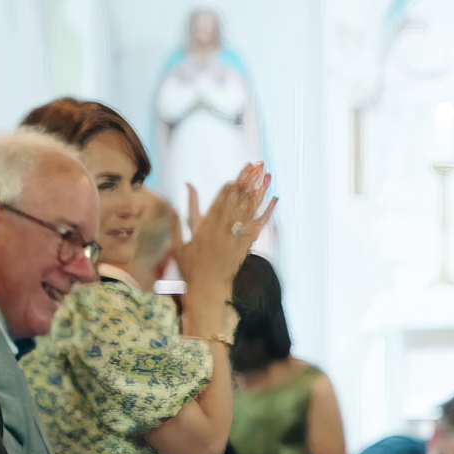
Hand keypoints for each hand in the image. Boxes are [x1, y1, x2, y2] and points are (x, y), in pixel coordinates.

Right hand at [176, 163, 276, 290]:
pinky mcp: (246, 246)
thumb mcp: (178, 241)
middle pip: (238, 200)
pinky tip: (274, 199)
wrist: (207, 290)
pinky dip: (267, 212)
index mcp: (205, 227)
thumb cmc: (190, 267)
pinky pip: (259, 226)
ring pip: (250, 210)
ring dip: (259, 191)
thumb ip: (180, 216)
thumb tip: (183, 192)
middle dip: (248, 181)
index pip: (221, 199)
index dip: (233, 183)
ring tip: (267, 174)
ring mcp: (236, 238)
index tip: (242, 170)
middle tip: (258, 163)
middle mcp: (223, 230)